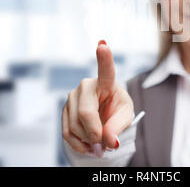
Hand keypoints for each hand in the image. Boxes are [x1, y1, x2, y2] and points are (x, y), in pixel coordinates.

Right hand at [62, 40, 133, 156]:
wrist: (104, 119)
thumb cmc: (116, 110)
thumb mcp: (125, 117)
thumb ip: (118, 128)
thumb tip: (109, 141)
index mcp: (106, 82)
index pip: (106, 70)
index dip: (104, 57)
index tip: (103, 45)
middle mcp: (86, 86)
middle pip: (85, 113)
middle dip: (95, 133)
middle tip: (105, 143)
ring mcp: (72, 97)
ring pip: (75, 126)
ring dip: (89, 141)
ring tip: (99, 143)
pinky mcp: (64, 110)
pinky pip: (67, 133)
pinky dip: (79, 145)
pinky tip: (88, 145)